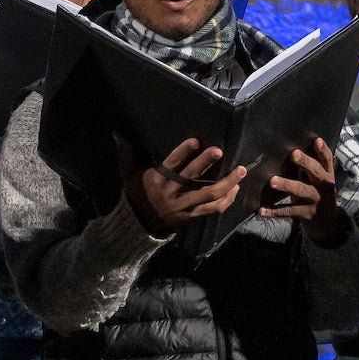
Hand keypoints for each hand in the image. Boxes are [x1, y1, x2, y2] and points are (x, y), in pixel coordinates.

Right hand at [123, 136, 243, 235]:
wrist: (137, 226)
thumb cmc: (135, 196)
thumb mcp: (128, 175)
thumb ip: (126, 154)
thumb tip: (118, 133)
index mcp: (158, 180)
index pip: (172, 164)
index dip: (183, 152)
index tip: (196, 141)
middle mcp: (172, 192)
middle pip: (192, 177)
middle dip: (206, 163)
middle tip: (219, 151)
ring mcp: (184, 205)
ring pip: (209, 194)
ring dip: (227, 182)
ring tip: (240, 171)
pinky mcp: (192, 216)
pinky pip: (212, 209)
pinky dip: (226, 200)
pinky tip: (235, 189)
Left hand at [260, 136, 346, 246]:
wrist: (327, 224)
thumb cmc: (317, 196)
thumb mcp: (318, 182)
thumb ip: (310, 169)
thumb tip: (293, 151)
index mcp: (327, 176)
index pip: (327, 160)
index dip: (323, 150)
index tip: (317, 140)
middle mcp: (324, 186)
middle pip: (316, 172)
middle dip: (305, 162)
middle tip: (293, 154)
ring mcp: (316, 200)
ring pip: (302, 190)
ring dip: (287, 185)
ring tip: (273, 181)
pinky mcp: (307, 214)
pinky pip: (289, 211)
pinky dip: (274, 211)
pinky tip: (261, 210)